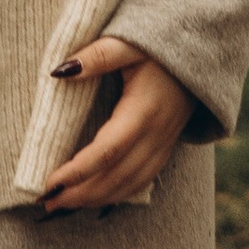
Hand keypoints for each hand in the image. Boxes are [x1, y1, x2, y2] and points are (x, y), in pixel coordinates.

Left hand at [40, 34, 189, 211]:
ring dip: (96, 199)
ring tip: (63, 205)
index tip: (50, 181)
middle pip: (117, 176)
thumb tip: (60, 71)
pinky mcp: (165, 147)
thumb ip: (97, 55)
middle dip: (81, 194)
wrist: (201, 53)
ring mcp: (163, 144)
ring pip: (130, 184)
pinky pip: (142, 181)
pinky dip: (117, 195)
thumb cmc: (159, 46)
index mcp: (143, 111)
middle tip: (47, 202)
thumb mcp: (128, 43)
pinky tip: (95, 200)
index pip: (107, 151)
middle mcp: (156, 135)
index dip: (78, 171)